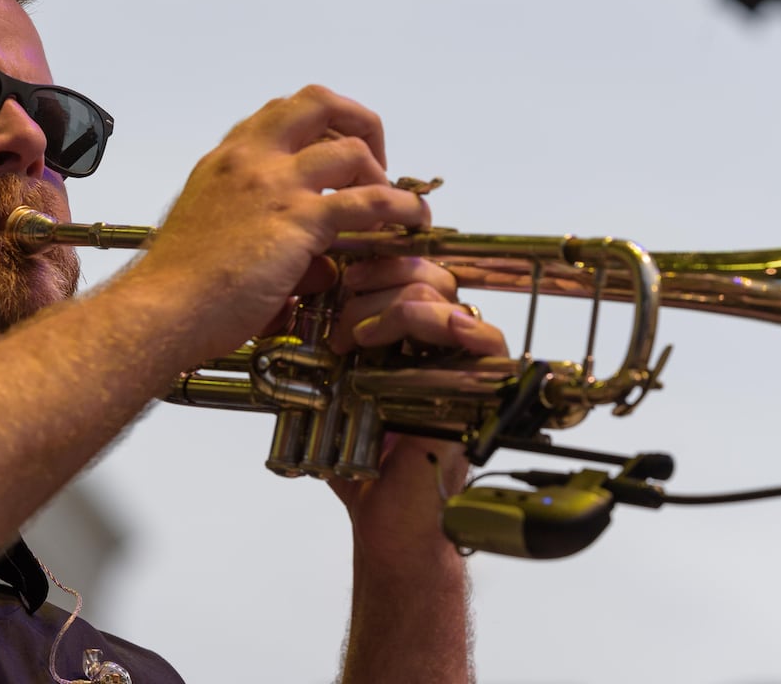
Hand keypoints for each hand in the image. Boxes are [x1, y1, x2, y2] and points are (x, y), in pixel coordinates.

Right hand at [138, 86, 429, 366]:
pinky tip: (410, 222)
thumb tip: (314, 259)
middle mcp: (249, 159)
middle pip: (317, 102)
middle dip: (358, 121)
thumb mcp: (213, 236)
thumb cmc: (179, 288)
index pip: (281, 114)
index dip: (320, 127)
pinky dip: (398, 208)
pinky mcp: (297, 219)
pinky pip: (368, 201)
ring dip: (380, 174)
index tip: (337, 156)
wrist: (161, 310)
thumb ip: (261, 232)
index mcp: (226, 161)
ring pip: (350, 149)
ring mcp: (274, 184)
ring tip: (392, 206)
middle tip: (376, 160)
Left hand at [327, 258, 508, 565]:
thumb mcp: (335, 389)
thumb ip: (330, 345)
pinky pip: (481, 336)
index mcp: (410, 334)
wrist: (387, 519)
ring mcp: (462, 359)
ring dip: (390, 305)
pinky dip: (443, 324)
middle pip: (423, 269)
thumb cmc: (365, 461)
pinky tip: (404, 336)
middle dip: (374, 279)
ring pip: (440, 293)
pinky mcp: (480, 385)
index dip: (371, 261)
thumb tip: (300, 299)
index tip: (335, 277)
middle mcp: (440, 340)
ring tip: (357, 339)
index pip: (404, 266)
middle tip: (340, 316)